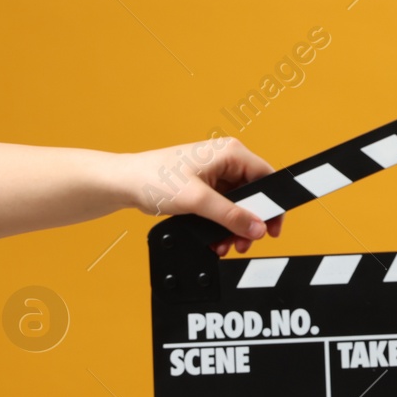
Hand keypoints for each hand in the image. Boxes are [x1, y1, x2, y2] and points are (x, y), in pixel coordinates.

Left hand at [120, 138, 283, 255]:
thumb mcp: (197, 200)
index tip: (272, 228)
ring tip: (226, 244)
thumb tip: (258, 227)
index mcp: (230, 153)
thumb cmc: (153, 178)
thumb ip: (231, 216)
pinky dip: (221, 224)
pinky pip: (223, 208)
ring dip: (234, 227)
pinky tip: (215, 238)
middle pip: (253, 195)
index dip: (273, 205)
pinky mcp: (204, 187)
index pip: (267, 178)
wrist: (124, 184)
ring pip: (238, 205)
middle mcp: (226, 161)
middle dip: (249, 222)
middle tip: (245, 242)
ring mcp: (215, 174)